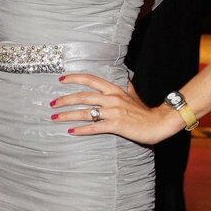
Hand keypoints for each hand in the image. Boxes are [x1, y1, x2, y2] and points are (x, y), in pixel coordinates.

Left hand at [50, 73, 172, 145]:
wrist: (158, 123)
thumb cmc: (145, 111)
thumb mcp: (135, 95)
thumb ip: (127, 87)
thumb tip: (126, 79)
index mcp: (115, 89)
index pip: (91, 79)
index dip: (75, 78)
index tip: (61, 79)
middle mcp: (112, 98)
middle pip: (83, 96)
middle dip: (65, 100)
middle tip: (52, 104)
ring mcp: (113, 112)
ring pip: (85, 112)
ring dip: (68, 115)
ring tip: (55, 118)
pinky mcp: (115, 125)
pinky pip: (94, 127)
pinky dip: (81, 130)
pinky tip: (71, 132)